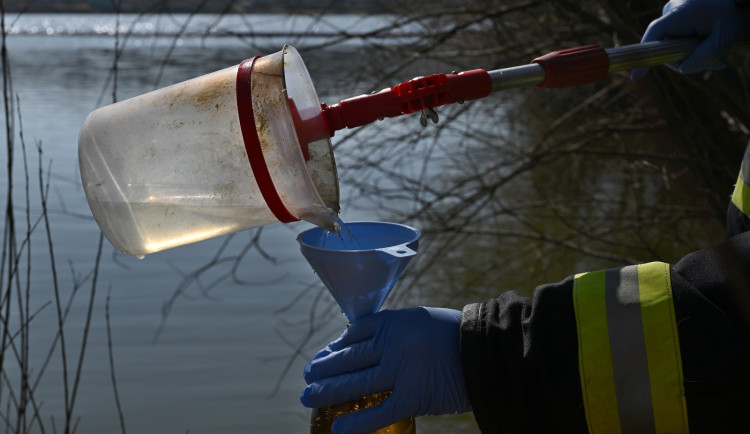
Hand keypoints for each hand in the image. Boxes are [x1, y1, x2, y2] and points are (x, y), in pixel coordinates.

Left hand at [300, 307, 470, 433]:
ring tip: (309, 397)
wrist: (489, 352)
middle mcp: (394, 344)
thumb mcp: (422, 322)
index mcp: (396, 322)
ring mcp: (402, 370)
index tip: (326, 352)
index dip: (336, 345)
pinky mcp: (414, 395)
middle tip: (308, 375)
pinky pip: (380, 411)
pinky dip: (358, 423)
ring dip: (329, 392)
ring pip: (356, 383)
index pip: (356, 332)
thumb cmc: (458, 337)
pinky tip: (339, 428)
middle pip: (350, 358)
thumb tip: (367, 346)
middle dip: (324, 368)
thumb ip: (397, 334)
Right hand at [631, 0, 749, 81]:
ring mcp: (675, 10)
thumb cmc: (737, 13)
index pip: (653, 38)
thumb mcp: (723, 41)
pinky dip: (697, 44)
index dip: (645, 59)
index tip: (636, 79)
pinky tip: (716, 46)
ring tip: (722, 55)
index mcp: (678, 14)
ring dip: (697, 52)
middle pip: (668, 46)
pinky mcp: (681, 13)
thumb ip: (702, 59)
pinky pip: (682, 35)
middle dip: (689, 58)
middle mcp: (671, 10)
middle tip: (719, 63)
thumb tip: (683, 69)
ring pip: (677, 43)